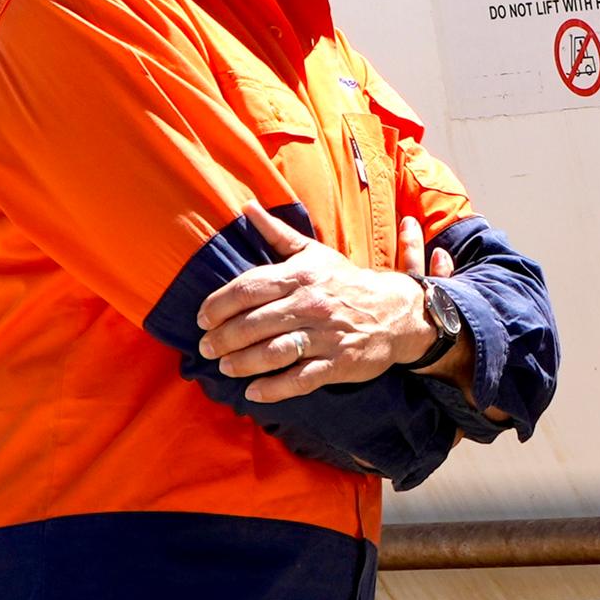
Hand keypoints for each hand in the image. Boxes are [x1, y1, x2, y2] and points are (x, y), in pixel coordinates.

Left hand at [202, 211, 447, 401]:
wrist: (397, 311)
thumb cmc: (346, 282)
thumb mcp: (314, 253)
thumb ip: (277, 233)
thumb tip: (247, 207)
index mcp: (301, 275)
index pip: (248, 288)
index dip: (218, 305)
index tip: (202, 319)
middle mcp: (311, 304)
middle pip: (253, 323)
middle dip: (223, 339)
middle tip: (207, 348)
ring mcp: (325, 335)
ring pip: (272, 352)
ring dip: (242, 363)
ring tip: (225, 367)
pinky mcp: (338, 362)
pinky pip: (299, 379)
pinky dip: (273, 388)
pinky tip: (253, 391)